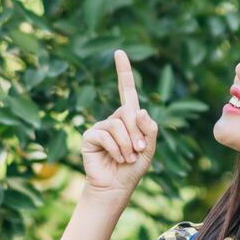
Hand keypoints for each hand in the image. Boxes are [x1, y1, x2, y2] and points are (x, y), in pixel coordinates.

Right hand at [81, 49, 157, 198]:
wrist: (116, 187)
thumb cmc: (132, 168)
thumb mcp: (149, 148)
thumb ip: (150, 129)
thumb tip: (140, 110)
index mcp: (129, 118)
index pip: (126, 90)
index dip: (123, 71)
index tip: (119, 52)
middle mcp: (114, 118)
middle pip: (129, 113)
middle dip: (137, 133)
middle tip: (138, 151)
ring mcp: (101, 126)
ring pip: (118, 125)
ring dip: (128, 144)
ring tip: (127, 158)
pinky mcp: (90, 136)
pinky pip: (106, 134)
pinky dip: (117, 148)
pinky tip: (117, 158)